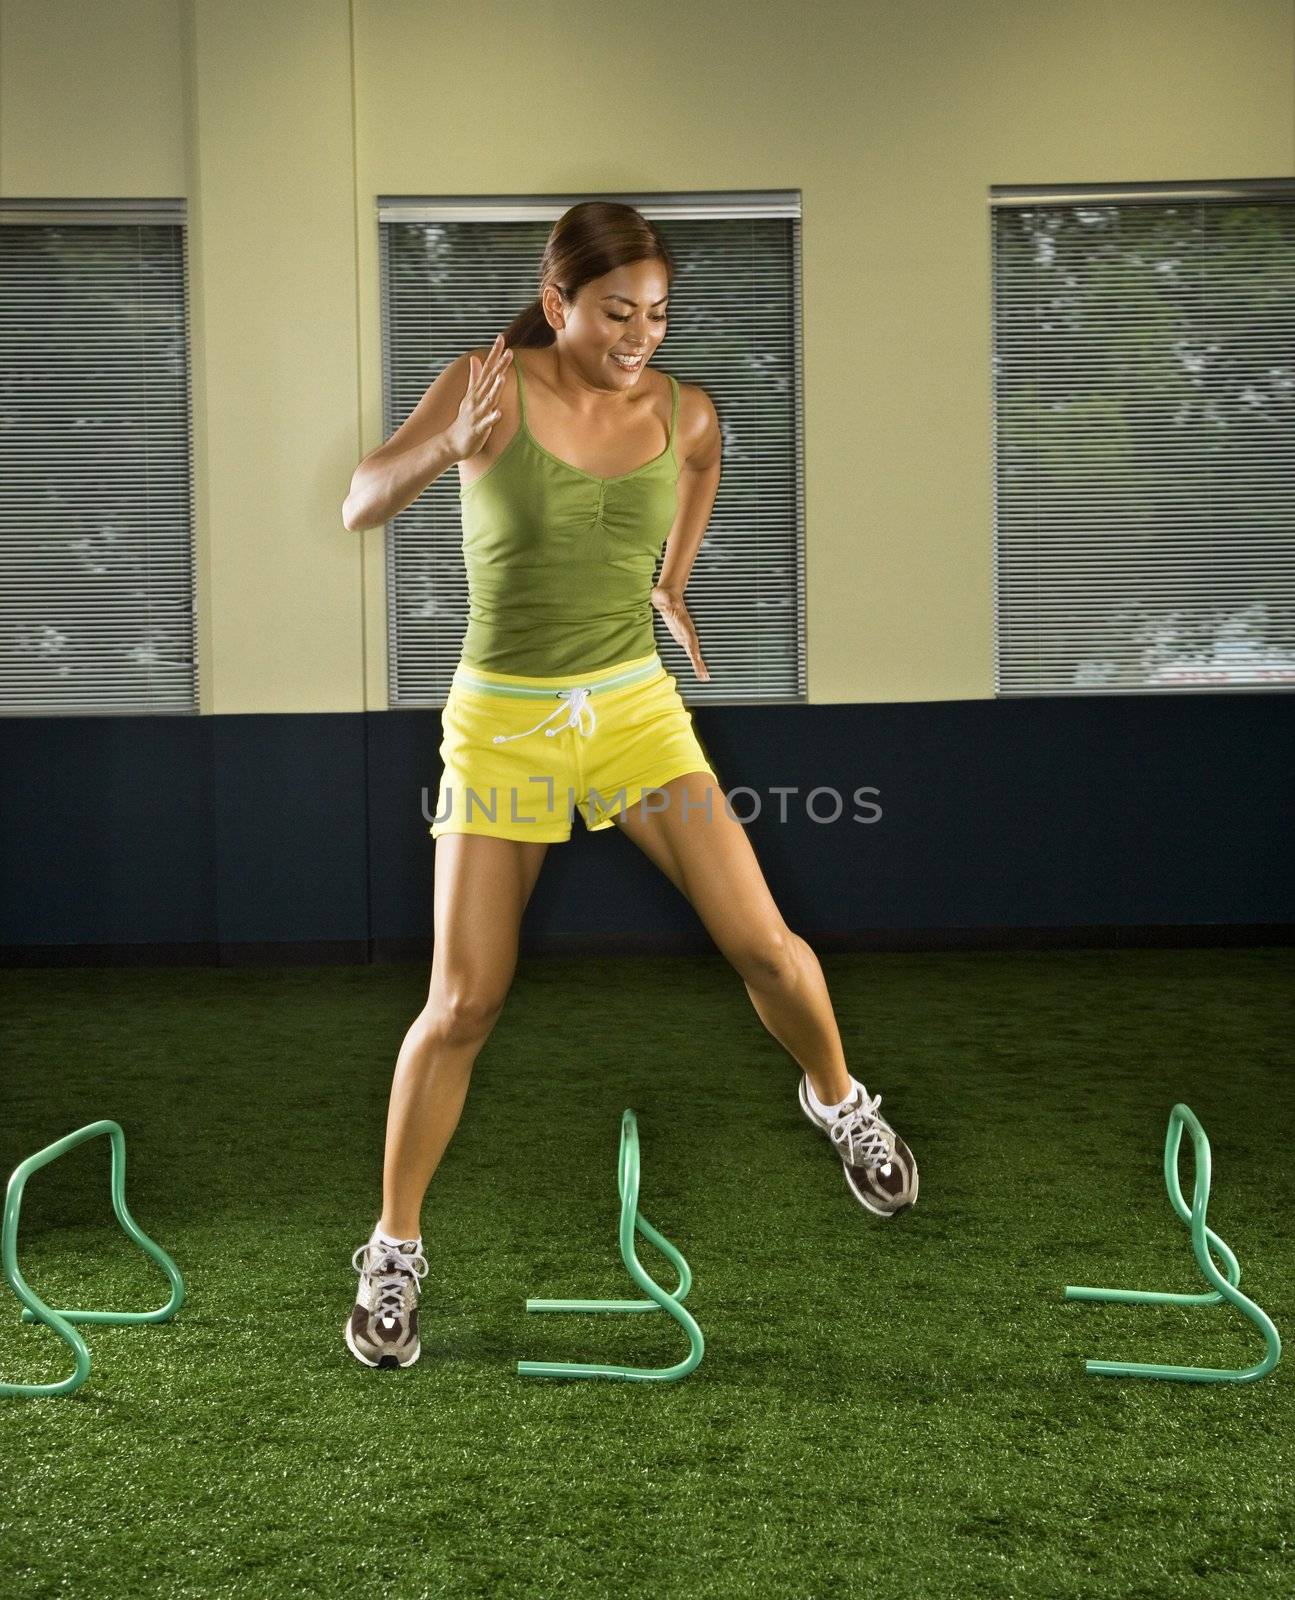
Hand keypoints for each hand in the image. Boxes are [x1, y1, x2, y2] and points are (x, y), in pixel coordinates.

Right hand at [446, 334, 511, 461]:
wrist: (453, 442)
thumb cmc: (465, 419)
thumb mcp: (470, 395)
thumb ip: (475, 377)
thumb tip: (475, 358)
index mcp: (477, 391)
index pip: (487, 368)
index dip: (494, 353)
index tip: (501, 338)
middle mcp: (477, 399)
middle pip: (490, 380)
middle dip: (499, 366)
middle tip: (509, 352)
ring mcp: (477, 413)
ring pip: (488, 399)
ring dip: (495, 388)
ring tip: (503, 377)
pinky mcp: (478, 428)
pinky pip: (487, 423)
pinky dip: (492, 417)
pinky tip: (499, 413)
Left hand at [650, 586, 710, 681]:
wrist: (668, 595)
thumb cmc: (664, 595)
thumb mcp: (662, 596)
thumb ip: (664, 599)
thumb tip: (665, 599)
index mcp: (683, 622)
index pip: (689, 636)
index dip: (692, 647)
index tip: (695, 658)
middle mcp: (687, 630)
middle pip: (694, 648)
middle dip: (699, 662)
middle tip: (704, 676)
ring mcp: (685, 635)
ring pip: (694, 652)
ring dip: (699, 665)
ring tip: (704, 677)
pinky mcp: (682, 638)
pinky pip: (690, 651)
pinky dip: (694, 661)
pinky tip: (698, 670)